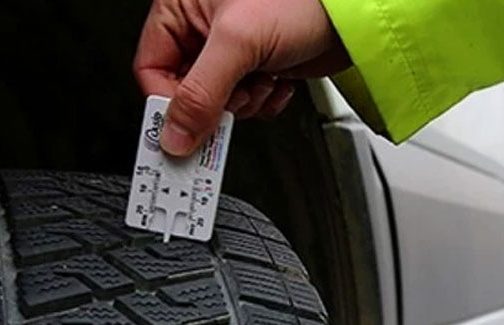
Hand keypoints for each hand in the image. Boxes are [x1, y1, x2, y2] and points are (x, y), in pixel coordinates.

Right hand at [134, 0, 350, 155]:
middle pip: (185, 90)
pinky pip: (245, 103)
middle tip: (229, 108)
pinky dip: (262, 101)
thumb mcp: (238, 43)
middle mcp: (203, 28)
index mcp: (182, 9)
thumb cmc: (300, 0)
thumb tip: (175, 134)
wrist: (351, 14)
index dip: (167, 102)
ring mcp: (232, 50)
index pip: (152, 68)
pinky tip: (276, 81)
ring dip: (242, 103)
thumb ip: (200, 92)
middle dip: (212, 104)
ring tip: (261, 80)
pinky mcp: (258, 67)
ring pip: (216, 102)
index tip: (182, 129)